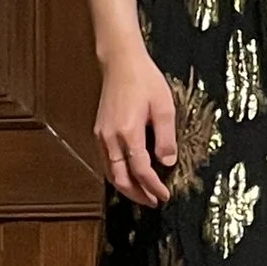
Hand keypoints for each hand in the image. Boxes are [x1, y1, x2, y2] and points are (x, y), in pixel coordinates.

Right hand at [95, 47, 175, 206]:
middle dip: (137, 195)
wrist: (121, 63)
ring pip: (110, 173)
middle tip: (154, 202)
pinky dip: (117, 175)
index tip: (164, 196)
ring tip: (143, 195)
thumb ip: (166, 137)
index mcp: (128, 132)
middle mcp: (110, 138)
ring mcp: (101, 135)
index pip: (141, 170)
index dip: (153, 186)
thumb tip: (167, 162)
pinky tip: (129, 176)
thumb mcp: (164, 107)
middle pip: (120, 178)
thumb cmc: (144, 80)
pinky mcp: (99, 132)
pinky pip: (106, 162)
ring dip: (126, 188)